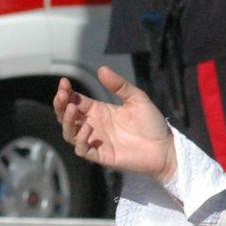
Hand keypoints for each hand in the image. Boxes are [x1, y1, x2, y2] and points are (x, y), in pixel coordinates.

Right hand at [54, 66, 177, 180]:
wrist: (165, 147)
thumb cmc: (151, 123)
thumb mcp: (136, 98)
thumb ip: (119, 85)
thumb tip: (101, 69)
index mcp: (99, 111)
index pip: (75, 101)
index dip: (66, 93)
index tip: (64, 82)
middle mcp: (94, 125)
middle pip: (67, 117)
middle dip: (60, 105)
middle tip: (62, 94)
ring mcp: (96, 141)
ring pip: (70, 133)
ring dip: (67, 121)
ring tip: (71, 108)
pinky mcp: (102, 156)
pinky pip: (82, 150)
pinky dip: (81, 140)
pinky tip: (88, 127)